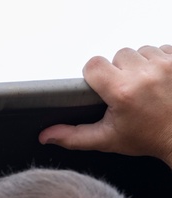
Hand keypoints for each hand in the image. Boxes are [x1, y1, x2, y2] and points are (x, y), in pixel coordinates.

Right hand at [40, 45, 171, 167]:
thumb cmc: (147, 137)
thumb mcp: (106, 140)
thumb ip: (73, 136)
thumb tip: (45, 136)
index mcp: (122, 91)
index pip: (94, 64)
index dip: (94, 76)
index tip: (102, 88)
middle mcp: (144, 74)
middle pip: (118, 56)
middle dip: (120, 72)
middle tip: (127, 92)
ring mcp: (165, 65)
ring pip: (140, 52)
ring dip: (139, 66)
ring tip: (144, 87)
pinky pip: (160, 50)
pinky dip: (157, 63)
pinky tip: (158, 81)